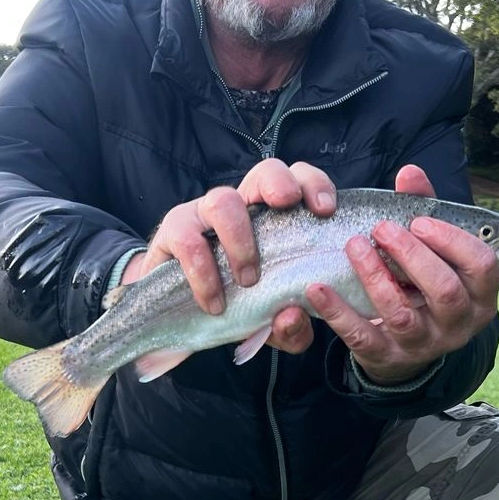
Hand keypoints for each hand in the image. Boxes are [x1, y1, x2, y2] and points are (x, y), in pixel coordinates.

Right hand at [122, 158, 336, 353]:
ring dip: (240, 239)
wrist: (176, 316)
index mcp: (274, 218)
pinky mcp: (172, 232)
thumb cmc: (235, 305)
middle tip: (287, 204)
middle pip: (265, 171)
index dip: (314, 185)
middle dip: (278, 183)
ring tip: (248, 281)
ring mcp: (203, 214)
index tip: (326, 210)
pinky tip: (213, 302)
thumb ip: (291, 328)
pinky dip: (203, 272)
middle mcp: (242, 206)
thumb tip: (292, 317)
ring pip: (223, 200)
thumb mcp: (271, 322)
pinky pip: (188, 240)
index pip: (299, 181)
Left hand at [305, 164, 498, 384]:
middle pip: (445, 291)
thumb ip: (425, 209)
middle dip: (412, 255)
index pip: (483, 266)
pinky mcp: (386, 358)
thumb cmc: (422, 282)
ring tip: (354, 246)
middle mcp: (459, 325)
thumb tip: (409, 173)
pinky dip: (337, 312)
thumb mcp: (432, 250)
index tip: (419, 221)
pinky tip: (316, 288)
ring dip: (376, 277)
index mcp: (479, 295)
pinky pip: (361, 336)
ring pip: (402, 314)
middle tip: (382, 229)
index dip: (452, 241)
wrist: (405, 345)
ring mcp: (423, 345)